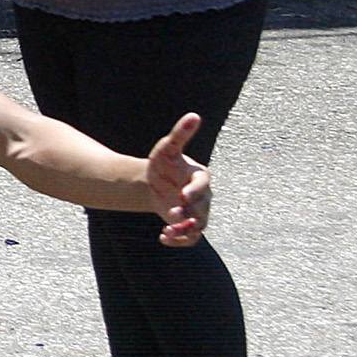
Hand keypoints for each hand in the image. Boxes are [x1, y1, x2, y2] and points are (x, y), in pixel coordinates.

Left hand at [141, 113, 211, 245]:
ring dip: (185, 230)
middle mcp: (203, 196)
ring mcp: (197, 211)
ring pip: (198, 226)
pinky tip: (162, 237)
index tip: (183, 196)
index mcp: (200, 176)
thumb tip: (194, 115)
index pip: (203, 186)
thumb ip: (181, 134)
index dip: (195, 192)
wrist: (154, 181)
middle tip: (173, 214)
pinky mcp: (188, 224)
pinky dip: (179, 240)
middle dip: (190, 213)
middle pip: (203, 209)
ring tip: (168, 231)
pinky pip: (190, 237)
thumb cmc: (164, 162)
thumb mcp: (168, 148)